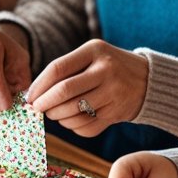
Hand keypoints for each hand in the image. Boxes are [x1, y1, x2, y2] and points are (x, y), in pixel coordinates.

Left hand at [26, 40, 148, 134]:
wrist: (148, 79)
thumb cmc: (109, 66)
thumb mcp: (92, 55)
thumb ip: (66, 69)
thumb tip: (34, 93)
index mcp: (95, 51)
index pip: (58, 69)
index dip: (39, 85)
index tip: (29, 96)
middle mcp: (105, 70)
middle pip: (64, 92)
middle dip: (45, 104)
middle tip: (37, 109)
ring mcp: (113, 93)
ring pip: (74, 112)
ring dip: (57, 117)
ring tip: (54, 114)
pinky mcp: (117, 113)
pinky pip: (86, 127)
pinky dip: (73, 127)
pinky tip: (72, 120)